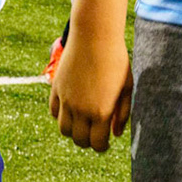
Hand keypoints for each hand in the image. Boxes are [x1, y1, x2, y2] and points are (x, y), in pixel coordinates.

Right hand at [50, 32, 133, 151]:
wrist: (94, 36)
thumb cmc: (116, 60)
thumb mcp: (127, 87)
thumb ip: (123, 113)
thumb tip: (116, 134)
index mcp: (101, 112)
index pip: (97, 144)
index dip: (101, 146)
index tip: (105, 142)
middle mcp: (81, 110)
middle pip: (79, 140)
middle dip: (88, 141)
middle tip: (94, 134)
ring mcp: (66, 100)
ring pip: (64, 130)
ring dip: (73, 131)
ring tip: (82, 124)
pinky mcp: (56, 88)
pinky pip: (54, 112)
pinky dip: (61, 116)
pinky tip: (71, 109)